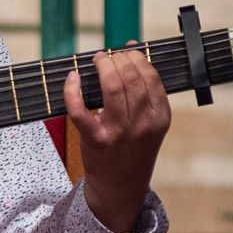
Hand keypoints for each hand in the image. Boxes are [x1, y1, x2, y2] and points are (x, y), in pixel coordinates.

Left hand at [63, 45, 170, 232]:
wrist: (120, 186)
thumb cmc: (134, 148)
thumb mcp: (150, 122)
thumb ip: (144, 89)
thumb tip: (132, 46)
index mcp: (160, 117)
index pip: (151, 77)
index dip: (137, 58)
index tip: (126, 51)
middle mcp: (142, 124)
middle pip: (131, 79)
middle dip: (119, 59)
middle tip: (109, 56)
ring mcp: (118, 133)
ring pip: (111, 88)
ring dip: (102, 67)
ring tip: (98, 61)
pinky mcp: (95, 140)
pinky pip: (80, 110)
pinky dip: (73, 90)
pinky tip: (73, 78)